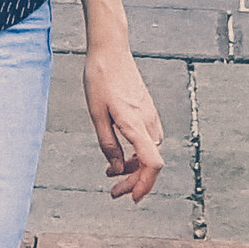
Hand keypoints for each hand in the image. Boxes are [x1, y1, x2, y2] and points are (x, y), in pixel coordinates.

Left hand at [83, 40, 163, 204]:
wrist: (111, 49)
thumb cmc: (100, 78)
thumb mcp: (96, 114)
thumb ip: (107, 143)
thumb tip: (117, 169)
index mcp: (134, 123)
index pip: (152, 162)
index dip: (145, 184)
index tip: (133, 198)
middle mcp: (148, 121)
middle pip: (151, 162)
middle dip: (135, 182)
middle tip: (114, 191)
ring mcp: (150, 115)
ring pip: (150, 152)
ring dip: (135, 168)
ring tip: (112, 173)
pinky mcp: (148, 111)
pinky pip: (148, 140)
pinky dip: (137, 153)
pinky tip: (121, 153)